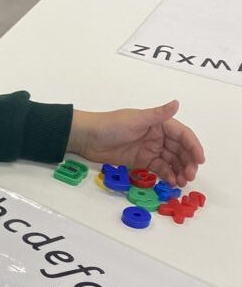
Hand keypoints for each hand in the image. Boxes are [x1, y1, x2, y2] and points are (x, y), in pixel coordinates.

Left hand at [68, 99, 203, 187]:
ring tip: (182, 183)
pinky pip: (159, 168)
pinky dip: (167, 175)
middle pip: (179, 150)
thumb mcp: (136, 120)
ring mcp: (150, 149)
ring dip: (179, 171)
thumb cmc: (111, 125)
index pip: (182, 135)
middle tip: (190, 177)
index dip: (193, 146)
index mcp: (158, 123)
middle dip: (187, 162)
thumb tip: (177, 103)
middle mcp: (157, 136)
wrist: (86, 138)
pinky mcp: (141, 161)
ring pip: (171, 161)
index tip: (200, 160)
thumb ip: (157, 115)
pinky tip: (171, 182)